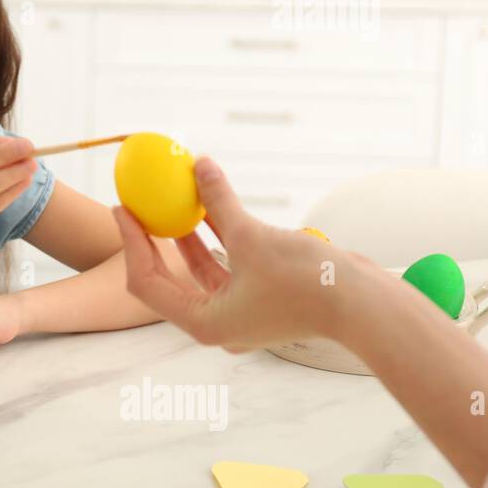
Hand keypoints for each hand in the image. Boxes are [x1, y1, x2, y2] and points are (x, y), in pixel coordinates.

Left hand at [112, 156, 375, 350]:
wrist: (365, 306)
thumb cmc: (306, 282)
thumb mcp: (252, 237)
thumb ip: (219, 202)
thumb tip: (198, 164)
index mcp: (204, 322)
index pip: (148, 281)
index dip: (131, 243)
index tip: (122, 207)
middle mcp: (217, 323)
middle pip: (168, 278)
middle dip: (152, 239)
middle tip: (136, 202)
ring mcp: (239, 313)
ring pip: (200, 270)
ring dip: (185, 235)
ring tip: (169, 198)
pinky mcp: (260, 299)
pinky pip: (227, 265)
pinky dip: (216, 238)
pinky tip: (208, 206)